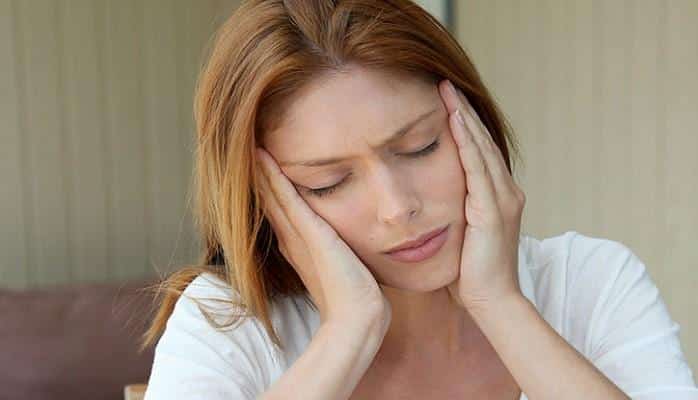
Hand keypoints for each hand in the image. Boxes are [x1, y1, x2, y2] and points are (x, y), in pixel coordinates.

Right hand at [255, 147, 390, 331]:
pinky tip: (263, 156)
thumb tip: (340, 244)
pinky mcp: (310, 232)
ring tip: (247, 143)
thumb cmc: (353, 296)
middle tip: (243, 146)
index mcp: (297, 246)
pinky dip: (273, 176)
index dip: (266, 188)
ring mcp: (297, 235)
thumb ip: (335, 252)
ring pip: (272, 194)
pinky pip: (286, 197)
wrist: (357, 316)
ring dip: (260, 169)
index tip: (259, 163)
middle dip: (257, 174)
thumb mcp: (340, 267)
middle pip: (268, 199)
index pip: (278, 210)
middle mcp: (291, 239)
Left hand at [438, 79, 526, 313]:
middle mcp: (506, 192)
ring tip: (447, 92)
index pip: (479, 152)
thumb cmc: (471, 273)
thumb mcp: (463, 233)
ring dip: (464, 118)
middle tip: (445, 84)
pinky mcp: (492, 210)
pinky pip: (477, 168)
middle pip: (482, 142)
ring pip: (481, 148)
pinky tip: (454, 121)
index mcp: (499, 197)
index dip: (464, 124)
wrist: (490, 301)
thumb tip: (433, 200)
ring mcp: (502, 199)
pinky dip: (466, 142)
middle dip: (463, 111)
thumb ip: (456, 211)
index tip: (446, 100)